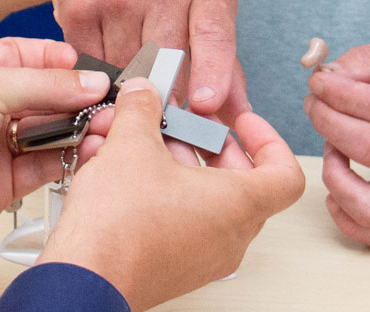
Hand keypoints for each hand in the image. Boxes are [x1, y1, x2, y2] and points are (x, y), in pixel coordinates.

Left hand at [0, 37, 114, 244]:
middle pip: (49, 95)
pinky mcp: (6, 179)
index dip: (66, 63)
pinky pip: (48, 164)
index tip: (98, 69)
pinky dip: (71, 157)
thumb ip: (46, 85)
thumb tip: (92, 82)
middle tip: (113, 101)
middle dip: (81, 98)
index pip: (34, 57)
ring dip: (82, 127)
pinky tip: (91, 148)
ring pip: (53, 130)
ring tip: (109, 126)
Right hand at [36, 0, 247, 120]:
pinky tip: (105, 52)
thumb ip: (225, 64)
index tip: (206, 105)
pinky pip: (94, 65)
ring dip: (129, 83)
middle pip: (167, 66)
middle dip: (166, 95)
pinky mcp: (80, 8)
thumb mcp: (201, 4)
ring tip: (130, 64)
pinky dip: (100, 71)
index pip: (213, 32)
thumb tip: (241, 118)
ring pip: (128, 72)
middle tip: (162, 105)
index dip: (213, 72)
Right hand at [40, 78, 305, 310]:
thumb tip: (144, 93)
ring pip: (199, 197)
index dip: (267, 140)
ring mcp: (202, 256)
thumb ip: (143, 107)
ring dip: (168, 162)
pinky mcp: (173, 266)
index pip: (286, 174)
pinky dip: (153, 189)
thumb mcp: (132, 142)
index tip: (240, 123)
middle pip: (237, 180)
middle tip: (175, 123)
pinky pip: (176, 218)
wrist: (84, 277)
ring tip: (130, 140)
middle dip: (200, 142)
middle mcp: (228, 236)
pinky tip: (113, 168)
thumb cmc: (119, 226)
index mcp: (239, 205)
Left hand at [303, 30, 369, 250]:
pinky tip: (337, 176)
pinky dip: (346, 216)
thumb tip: (326, 77)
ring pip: (369, 203)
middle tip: (314, 99)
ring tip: (331, 140)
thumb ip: (369, 59)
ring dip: (335, 172)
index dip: (342, 96)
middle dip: (329, 121)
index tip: (318, 81)